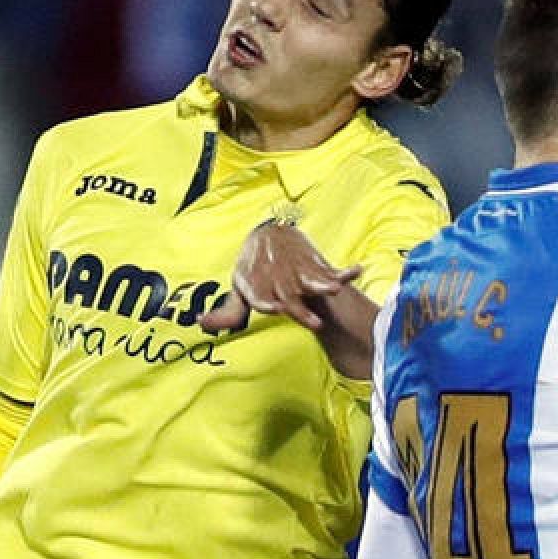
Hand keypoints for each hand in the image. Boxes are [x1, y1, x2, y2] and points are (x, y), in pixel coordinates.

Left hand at [201, 222, 361, 330]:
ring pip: (310, 281)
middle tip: (315, 324)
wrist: (269, 234)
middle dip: (302, 310)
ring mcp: (296, 270)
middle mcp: (276, 277)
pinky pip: (330, 270)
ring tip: (334, 290)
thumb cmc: (253, 270)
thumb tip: (201, 323)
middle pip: (290, 295)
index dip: (267, 301)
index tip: (276, 308)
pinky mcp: (313, 265)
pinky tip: (356, 272)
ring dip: (323, 285)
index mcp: (255, 282)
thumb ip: (226, 313)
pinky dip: (344, 272)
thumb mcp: (238, 289)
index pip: (260, 295)